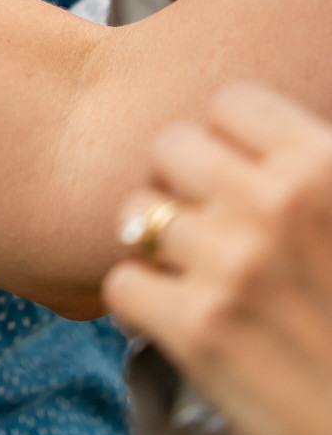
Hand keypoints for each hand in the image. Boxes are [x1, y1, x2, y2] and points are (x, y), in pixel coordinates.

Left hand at [106, 84, 331, 434]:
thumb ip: (313, 178)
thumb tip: (260, 151)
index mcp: (323, 168)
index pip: (231, 103)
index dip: (226, 144)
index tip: (236, 179)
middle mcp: (275, 204)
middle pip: (170, 147)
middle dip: (181, 187)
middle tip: (204, 230)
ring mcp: (231, 265)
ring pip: (139, 214)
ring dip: (156, 249)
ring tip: (188, 279)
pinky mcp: (197, 330)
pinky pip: (122, 283)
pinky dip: (139, 309)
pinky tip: (174, 327)